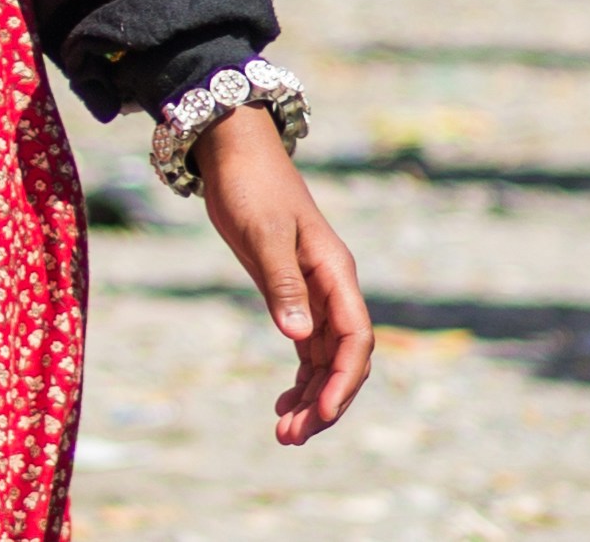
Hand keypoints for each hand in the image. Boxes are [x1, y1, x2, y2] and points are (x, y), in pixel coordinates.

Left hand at [193, 104, 372, 444]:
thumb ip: (281, 284)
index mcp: (335, 272)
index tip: (321, 416)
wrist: (235, 152)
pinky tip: (283, 404)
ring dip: (310, 397)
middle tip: (290, 437)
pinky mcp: (292, 294)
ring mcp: (314, 293)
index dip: (343, 382)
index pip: (354, 339)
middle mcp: (332, 287)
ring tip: (284, 433)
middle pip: (343, 358)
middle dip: (324, 401)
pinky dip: (299, 378)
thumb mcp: (262, 234)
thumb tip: (299, 338)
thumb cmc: (251, 187)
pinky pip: (307, 348)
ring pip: (324, 359)